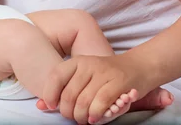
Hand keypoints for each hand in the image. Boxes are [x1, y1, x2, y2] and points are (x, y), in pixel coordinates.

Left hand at [37, 55, 151, 123]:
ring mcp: (103, 73)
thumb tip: (41, 105)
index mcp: (77, 62)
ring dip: (81, 116)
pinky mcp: (118, 83)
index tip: (52, 106)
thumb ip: (64, 90)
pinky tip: (94, 118)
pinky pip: (100, 103)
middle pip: (69, 94)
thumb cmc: (106, 76)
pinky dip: (95, 114)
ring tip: (84, 119)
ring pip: (83, 101)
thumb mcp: (84, 77)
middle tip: (74, 117)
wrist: (139, 66)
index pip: (55, 76)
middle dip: (68, 112)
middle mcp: (88, 65)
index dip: (49, 94)